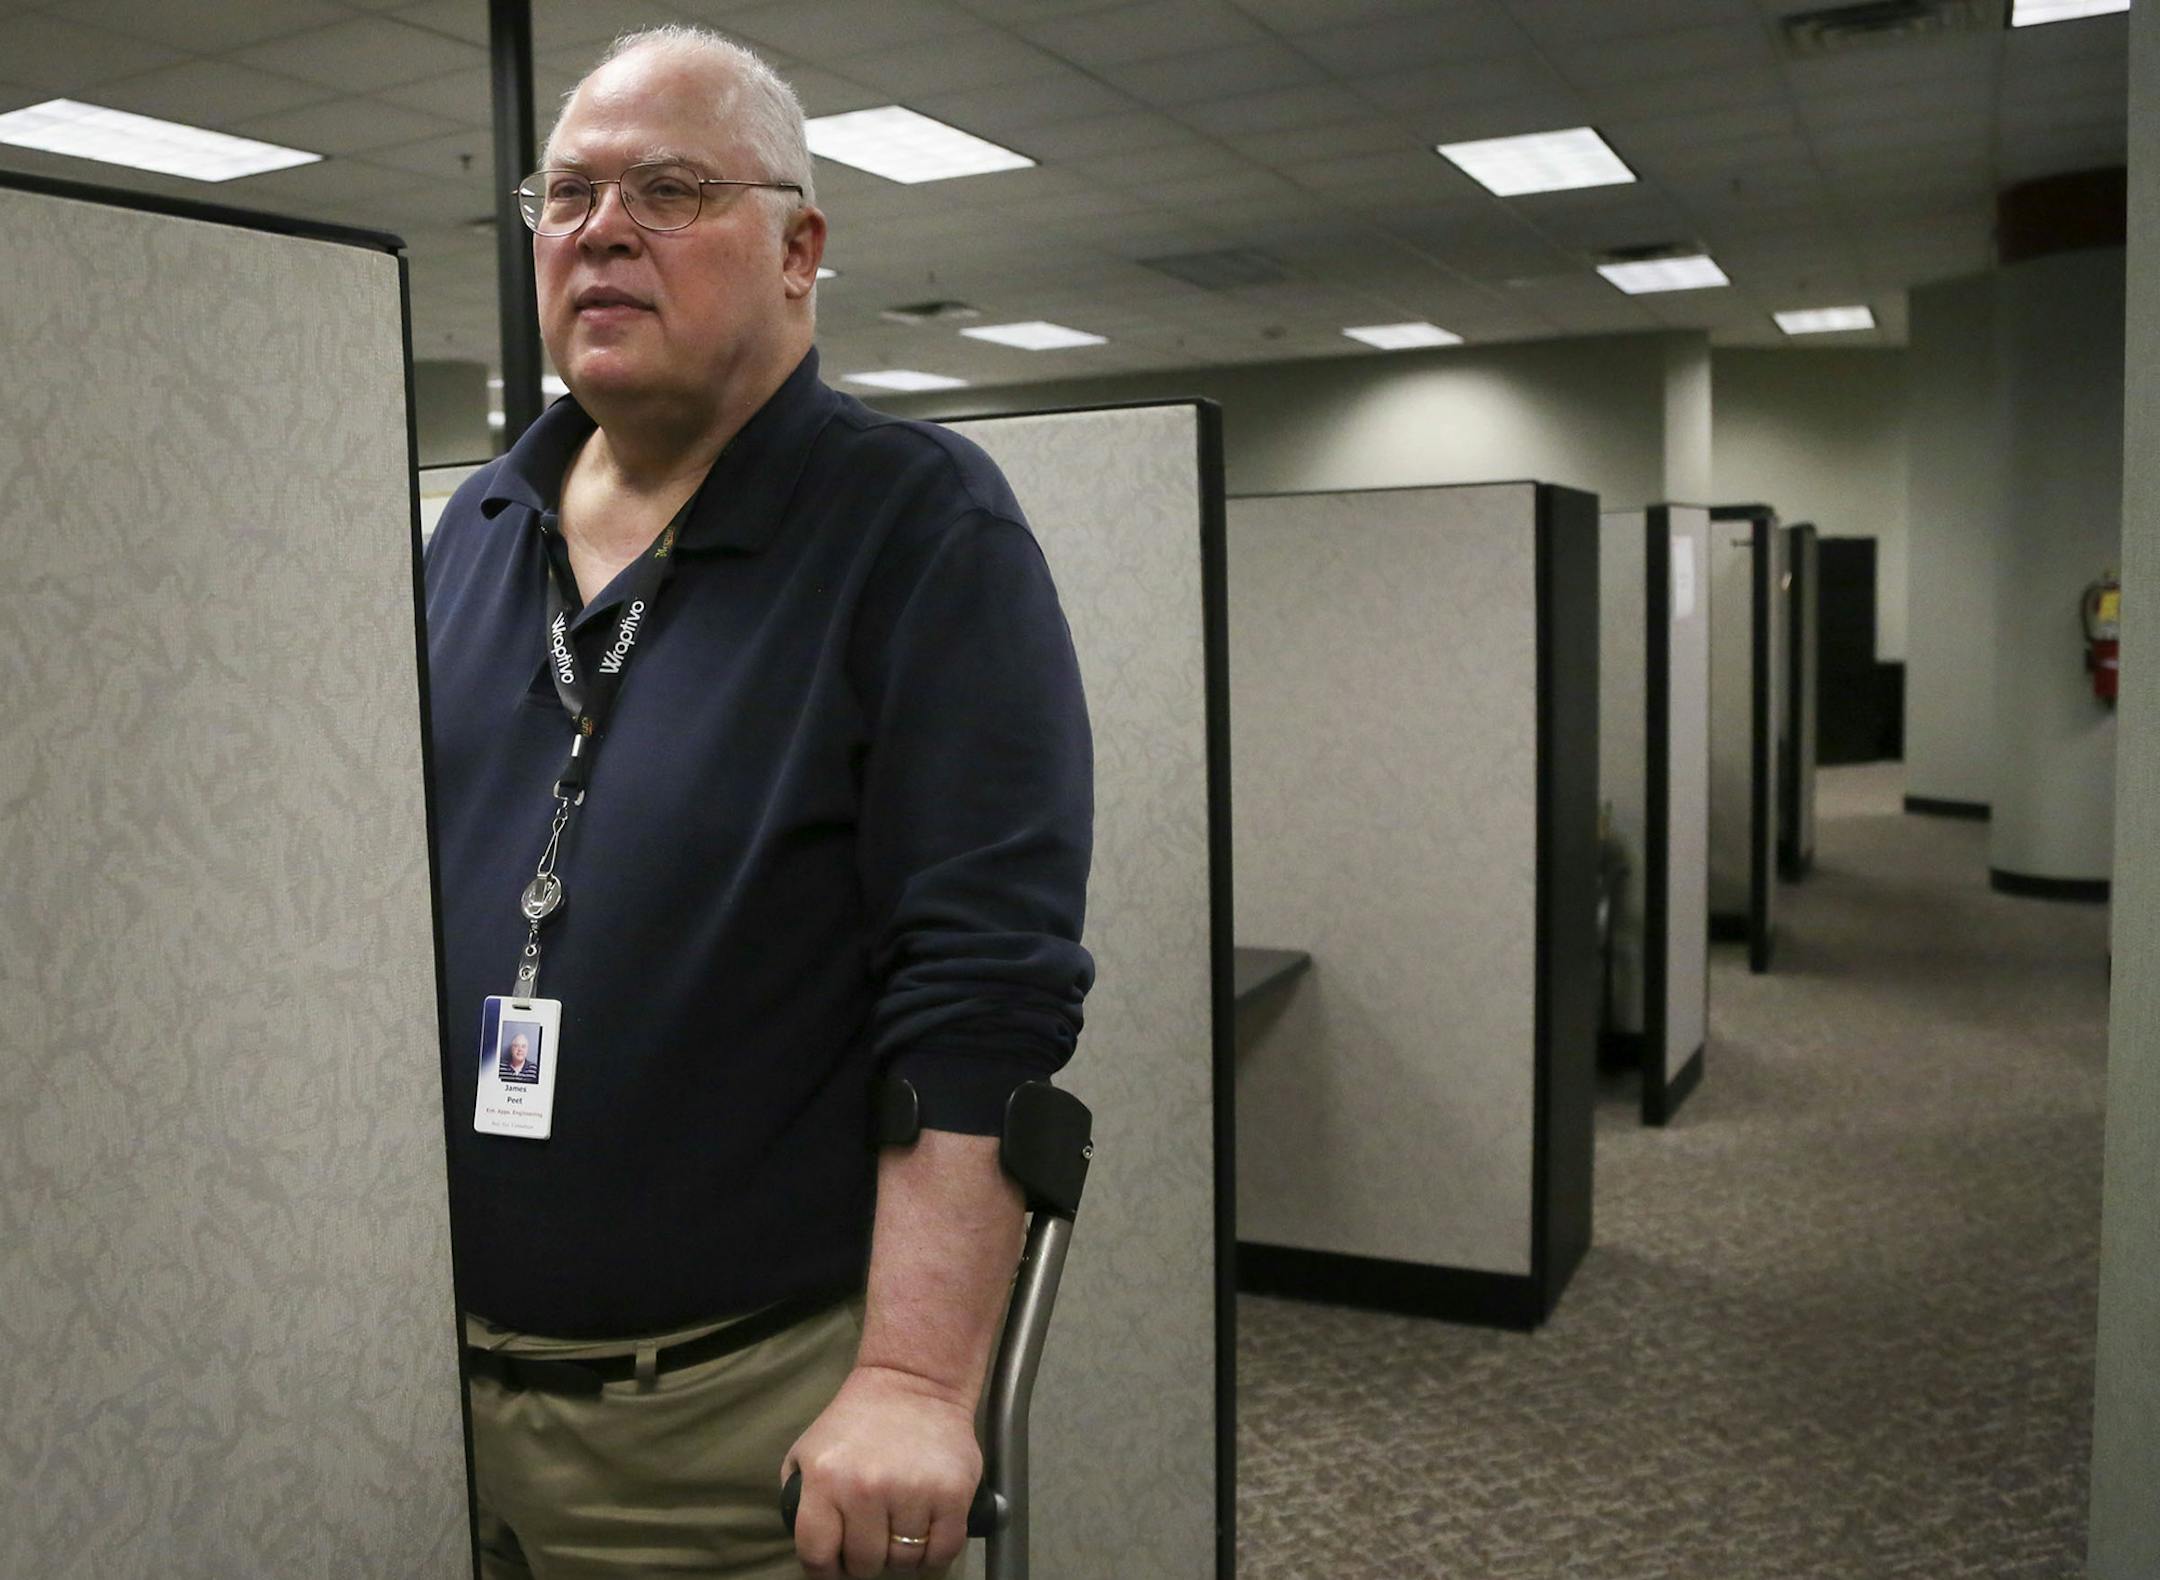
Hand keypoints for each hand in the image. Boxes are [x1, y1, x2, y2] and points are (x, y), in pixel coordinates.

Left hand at [783, 1363, 979, 1577]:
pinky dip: (935, 1552)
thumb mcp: (808, 1451)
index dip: (826, 1570)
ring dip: (902, 1552)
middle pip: (864, 1564)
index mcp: (825, 1479)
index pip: (817, 1556)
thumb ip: (800, 1500)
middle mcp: (866, 1488)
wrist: (914, 1381)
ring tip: (900, 1526)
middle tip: (873, 1538)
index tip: (836, 1565)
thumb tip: (813, 1548)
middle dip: (866, 1557)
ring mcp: (912, 1490)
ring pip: (904, 1561)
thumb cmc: (858, 1421)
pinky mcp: (951, 1493)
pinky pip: (942, 1552)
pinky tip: (926, 1531)